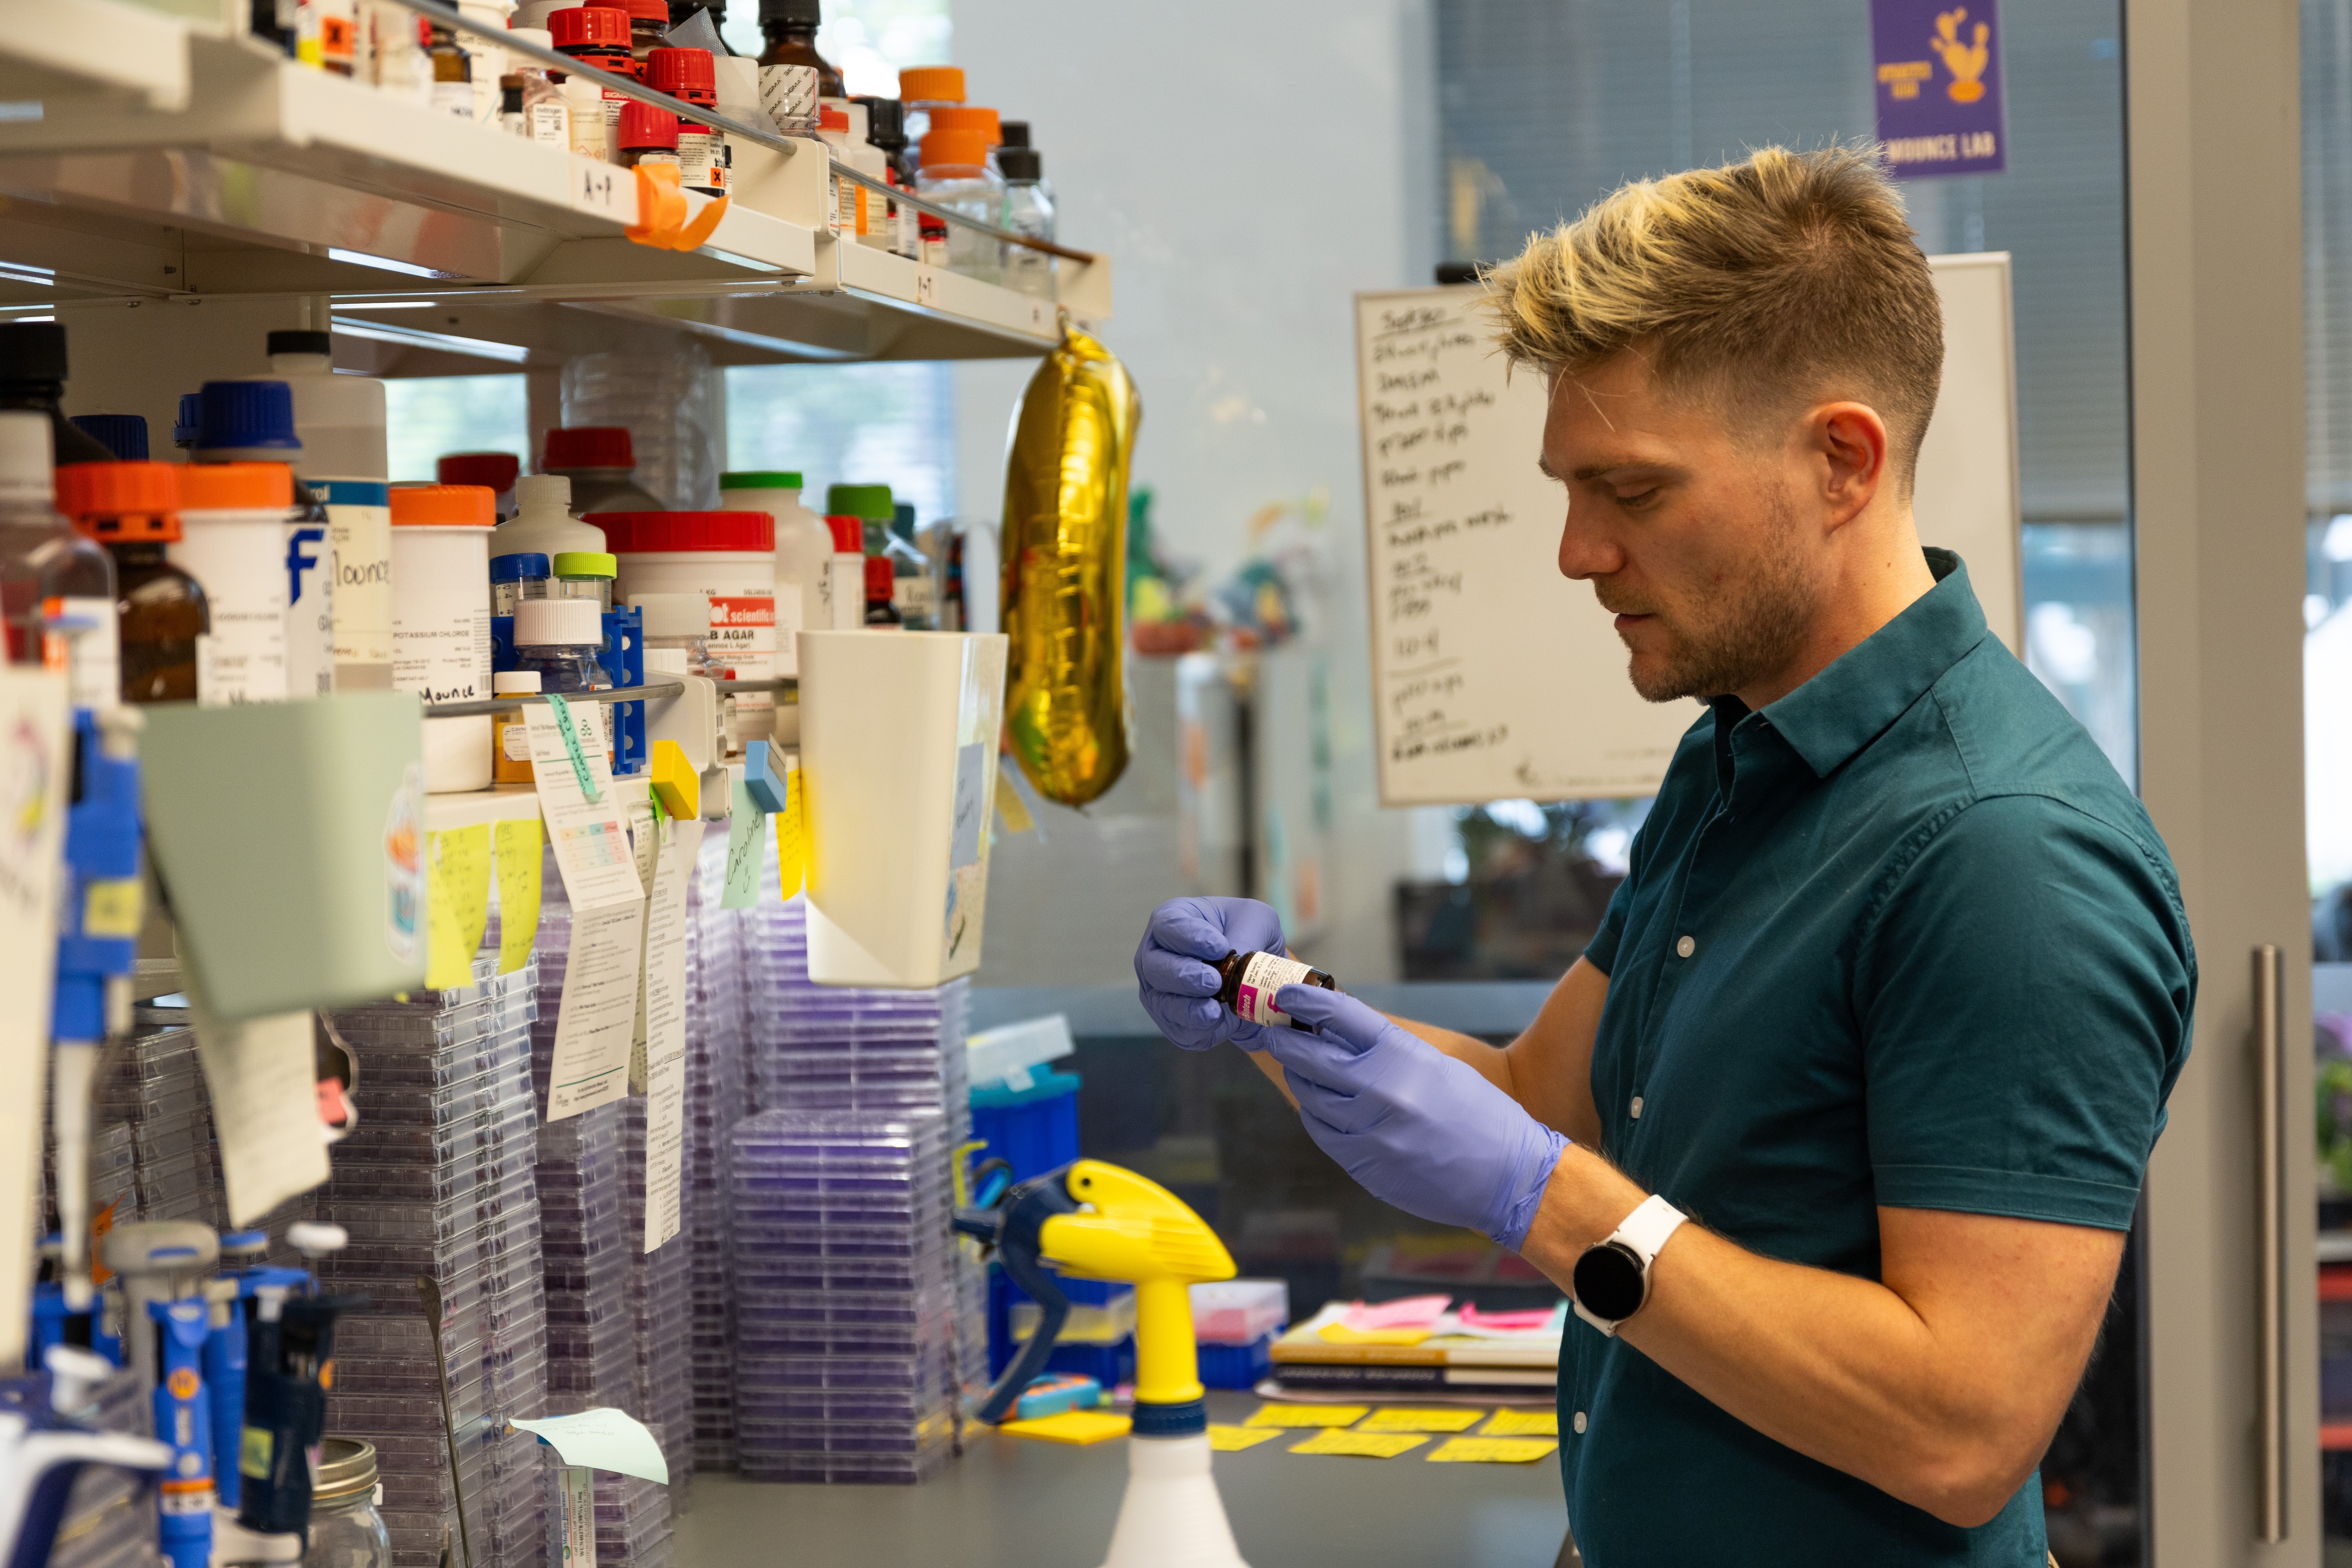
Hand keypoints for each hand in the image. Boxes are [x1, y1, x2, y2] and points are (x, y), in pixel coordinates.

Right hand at [1134, 897, 1285, 1050]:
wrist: (1255, 971)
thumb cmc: (1247, 933)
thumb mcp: (1257, 921)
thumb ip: (1247, 934)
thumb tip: (1235, 959)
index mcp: (1172, 921)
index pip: (1169, 925)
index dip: (1191, 937)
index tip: (1220, 948)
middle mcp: (1156, 956)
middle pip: (1155, 967)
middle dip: (1184, 976)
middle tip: (1214, 982)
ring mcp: (1160, 991)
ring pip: (1163, 1003)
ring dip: (1188, 1009)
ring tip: (1215, 1011)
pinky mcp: (1174, 1021)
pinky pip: (1179, 1030)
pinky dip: (1199, 1030)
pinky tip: (1219, 1024)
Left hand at [1264, 985, 1568, 1251]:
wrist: (1509, 1175)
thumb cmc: (1477, 1114)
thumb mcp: (1436, 1066)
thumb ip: (1387, 1050)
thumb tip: (1338, 1032)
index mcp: (1402, 1055)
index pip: (1339, 1014)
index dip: (1306, 1000)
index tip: (1287, 994)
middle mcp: (1380, 1089)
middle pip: (1310, 1056)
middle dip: (1286, 1041)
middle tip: (1275, 1033)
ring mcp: (1369, 1130)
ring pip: (1310, 1097)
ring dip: (1301, 1080)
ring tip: (1301, 1070)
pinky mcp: (1364, 1164)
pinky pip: (1322, 1133)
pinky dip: (1316, 1116)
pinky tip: (1321, 1108)